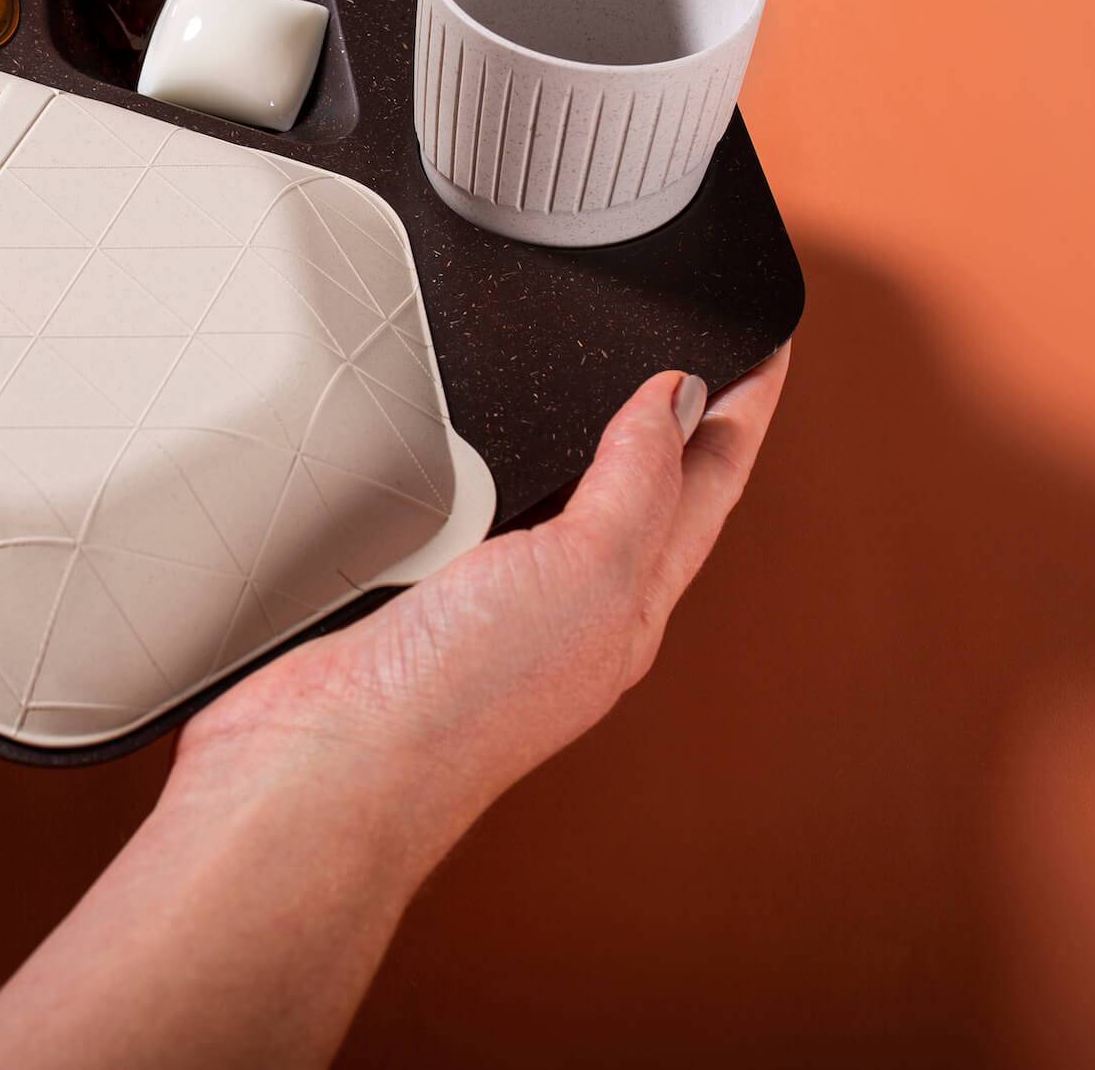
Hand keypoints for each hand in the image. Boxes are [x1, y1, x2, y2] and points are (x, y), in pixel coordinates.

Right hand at [0, 356, 791, 1069]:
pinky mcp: (412, 586)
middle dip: (673, 413)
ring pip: (555, 491)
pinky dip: (481, 460)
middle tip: (695, 340)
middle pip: (644, 483)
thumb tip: (678, 397)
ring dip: (579, 433)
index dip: (745, 400)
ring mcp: (489, 595)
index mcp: (632, 597)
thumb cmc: (463, 700)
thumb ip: (636, 482)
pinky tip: (464, 438)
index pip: (711, 478)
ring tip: (597, 372)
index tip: (768, 335)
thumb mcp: (587, 571)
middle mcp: (569, 598)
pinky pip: (468, 503)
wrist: (326, 759)